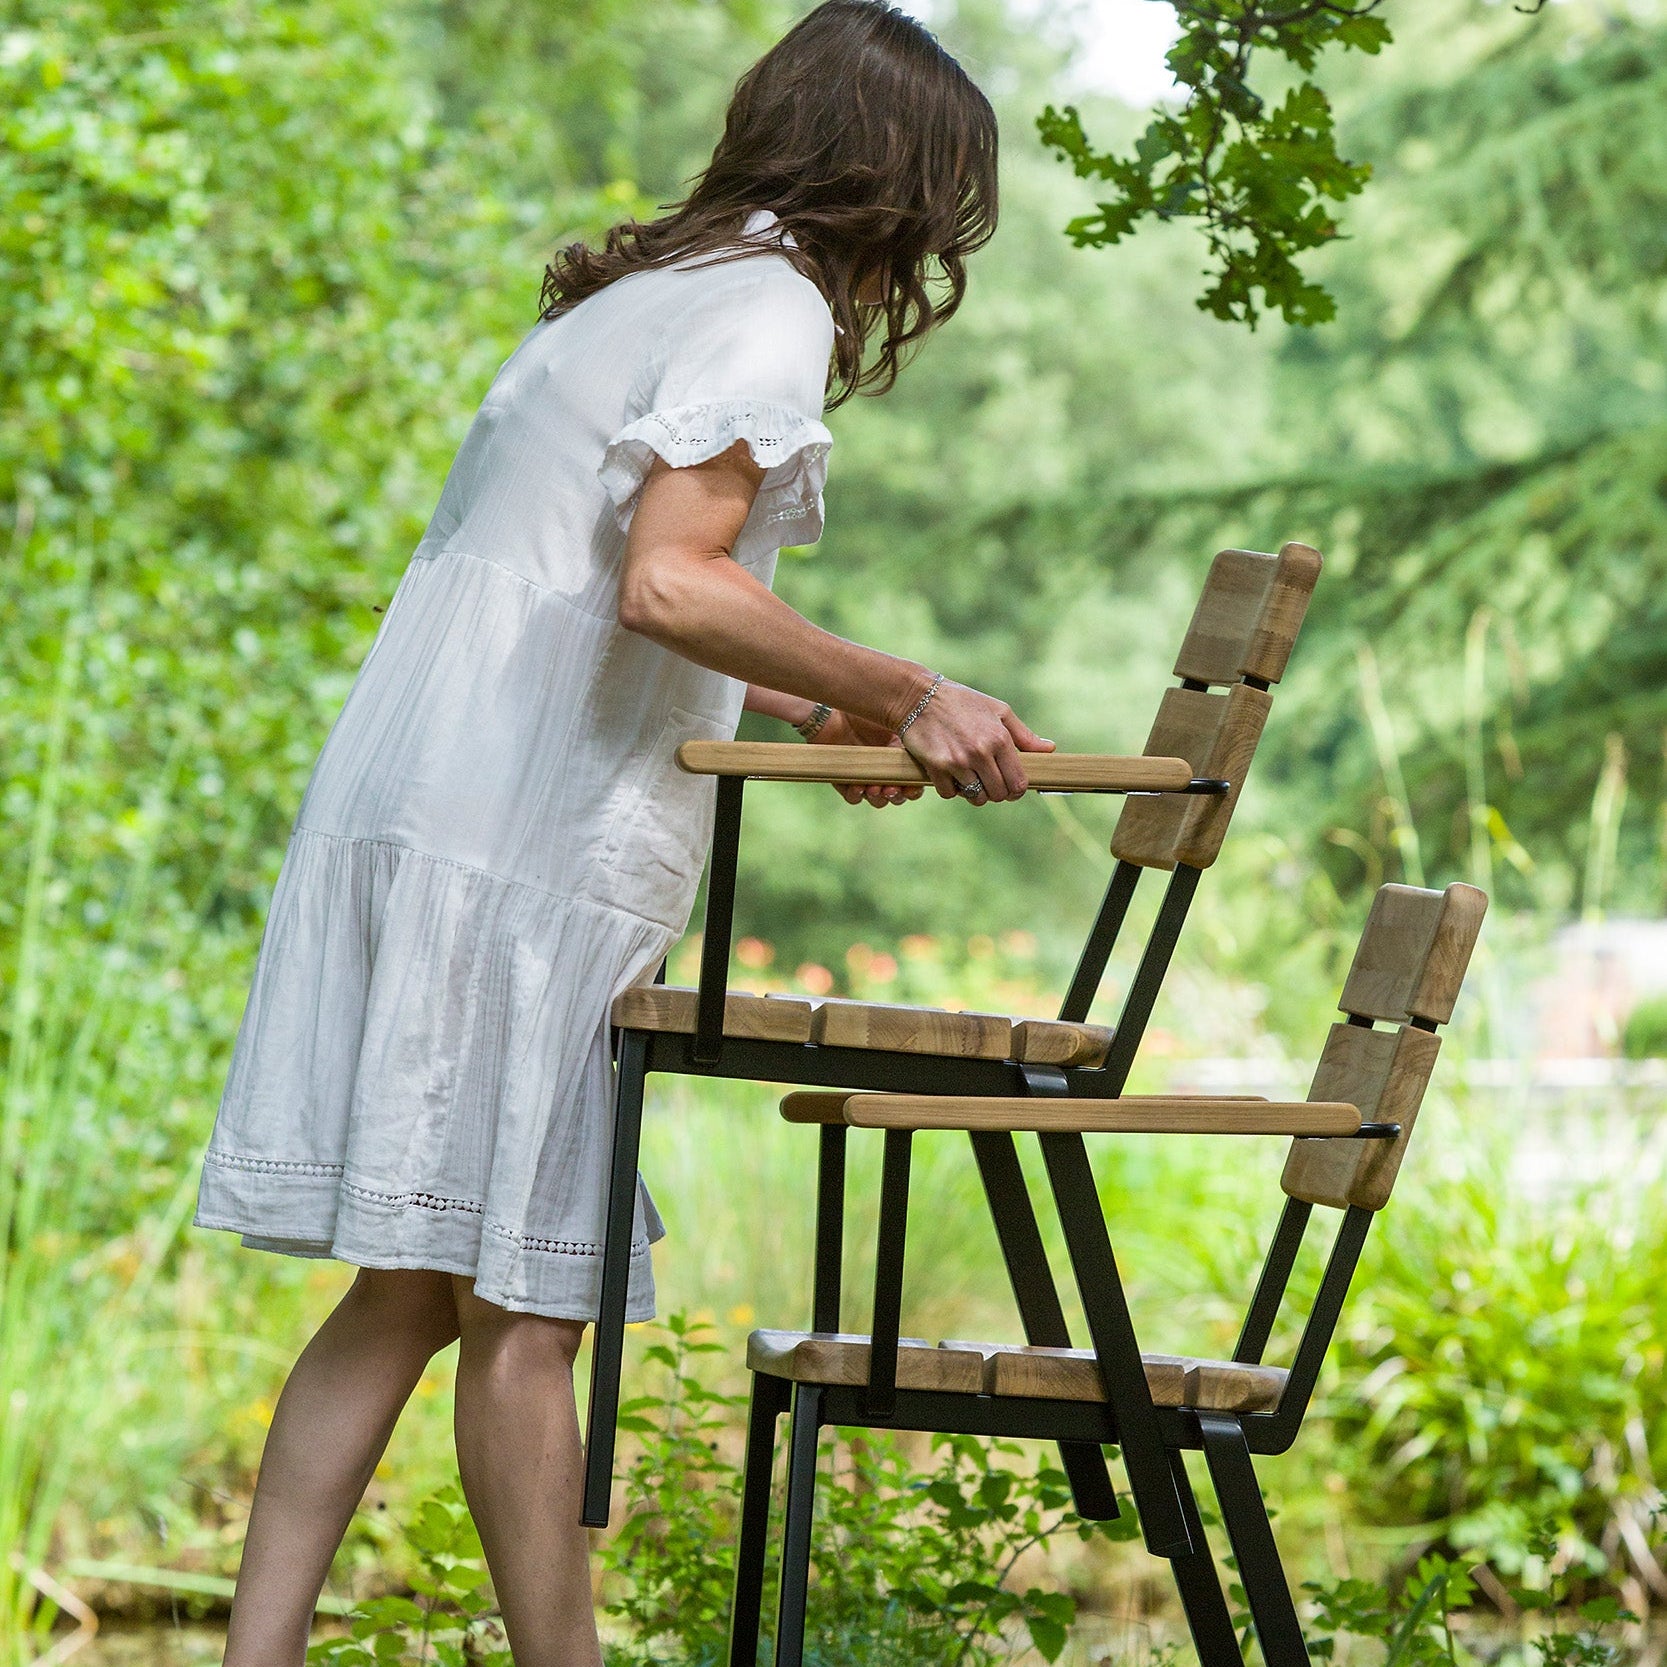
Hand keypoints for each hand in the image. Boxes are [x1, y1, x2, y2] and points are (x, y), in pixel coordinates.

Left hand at [811, 709, 925, 808]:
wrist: (834, 711)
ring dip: (878, 798)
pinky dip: (857, 795)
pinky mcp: (844, 779)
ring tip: (875, 789)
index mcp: (898, 759)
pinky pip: (853, 797)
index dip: (914, 789)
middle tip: (893, 789)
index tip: (913, 788)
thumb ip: (910, 736)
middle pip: (896, 795)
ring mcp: (864, 776)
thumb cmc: (866, 714)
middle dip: (897, 796)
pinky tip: (858, 787)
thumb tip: (928, 751)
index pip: (912, 782)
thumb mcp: (893, 722)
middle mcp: (883, 770)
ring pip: (877, 800)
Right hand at [897, 679, 1054, 803]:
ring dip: (974, 792)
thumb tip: (1049, 749)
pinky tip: (950, 774)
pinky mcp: (936, 767)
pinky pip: (950, 793)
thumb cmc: (962, 702)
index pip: (1018, 783)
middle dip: (996, 792)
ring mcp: (958, 761)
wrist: (917, 696)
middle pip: (998, 794)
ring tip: (970, 778)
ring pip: (975, 797)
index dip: (1016, 790)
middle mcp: (981, 752)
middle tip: (988, 782)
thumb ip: (1024, 735)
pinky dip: (951, 789)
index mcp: (1000, 739)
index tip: (1010, 788)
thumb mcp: (998, 710)